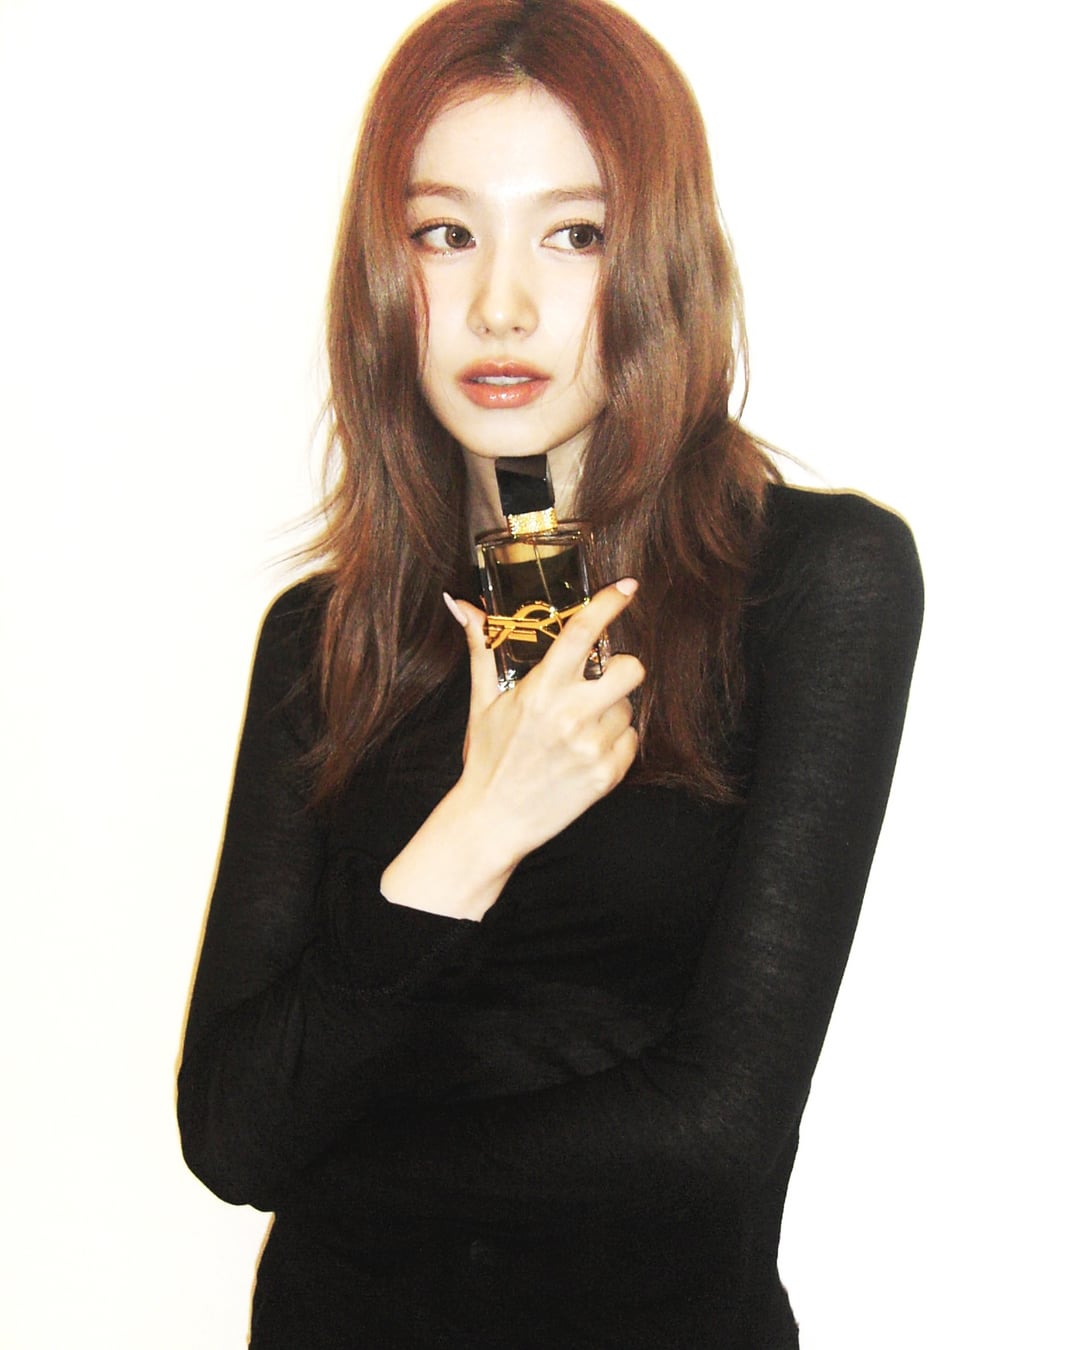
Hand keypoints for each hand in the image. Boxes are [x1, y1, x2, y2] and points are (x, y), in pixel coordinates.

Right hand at [380, 580, 643, 920]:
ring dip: (610, 714)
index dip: (608, 604)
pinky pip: (631, 742)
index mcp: (540, 690)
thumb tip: (461, 603)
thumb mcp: (483, 701)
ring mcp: (591, 747)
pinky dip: (615, 745)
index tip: (626, 587)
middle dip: (622, 669)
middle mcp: (570, 715)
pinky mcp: (607, 776)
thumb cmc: (487, 758)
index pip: (582, 633)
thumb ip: (481, 648)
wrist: (491, 821)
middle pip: (631, 668)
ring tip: (577, 732)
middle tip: (599, 683)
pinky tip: (585, 755)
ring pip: (629, 708)